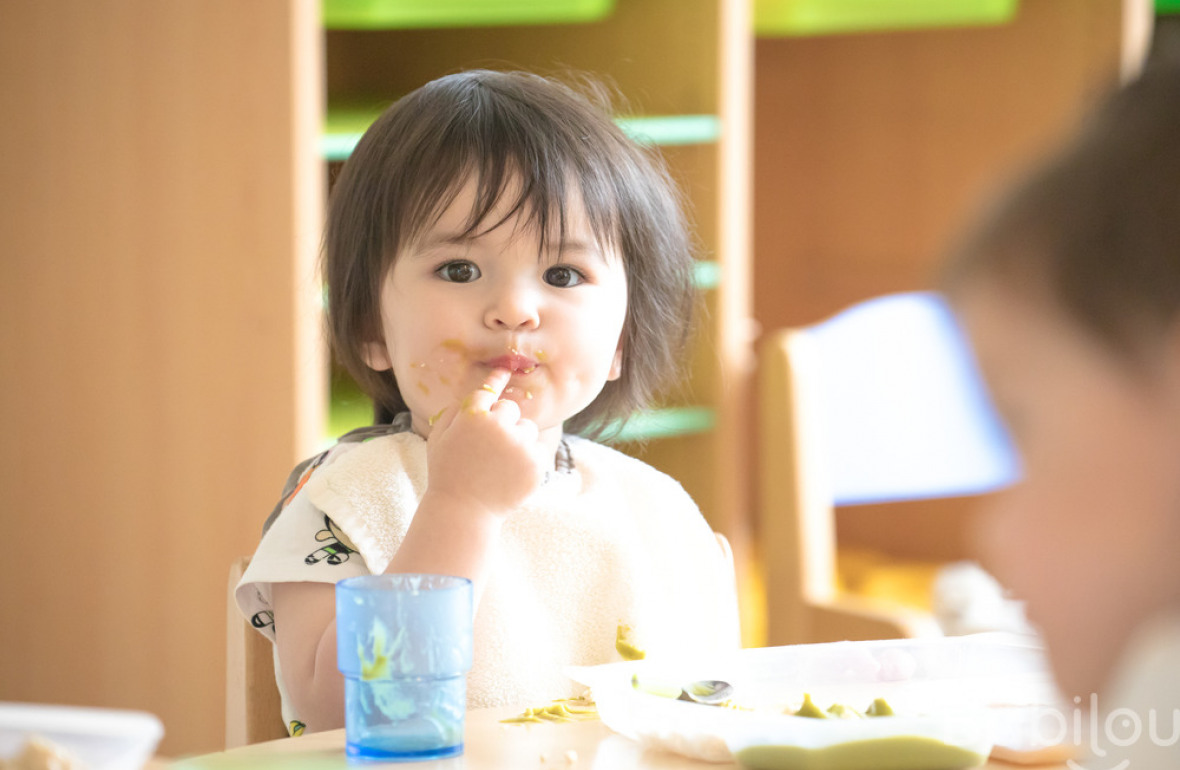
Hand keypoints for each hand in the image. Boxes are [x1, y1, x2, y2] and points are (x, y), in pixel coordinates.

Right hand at [422, 368, 546, 515]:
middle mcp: (499, 427)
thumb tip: (478, 390)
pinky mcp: (537, 464)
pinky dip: (529, 459)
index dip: (496, 379)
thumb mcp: (438, 438)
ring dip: (518, 440)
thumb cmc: (447, 472)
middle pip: (511, 410)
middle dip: (503, 423)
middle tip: (488, 447)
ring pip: (528, 429)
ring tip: (499, 463)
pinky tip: (510, 474)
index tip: (505, 370)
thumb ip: (455, 411)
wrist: (465, 510)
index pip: (488, 390)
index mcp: (473, 417)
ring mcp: (520, 446)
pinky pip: (539, 449)